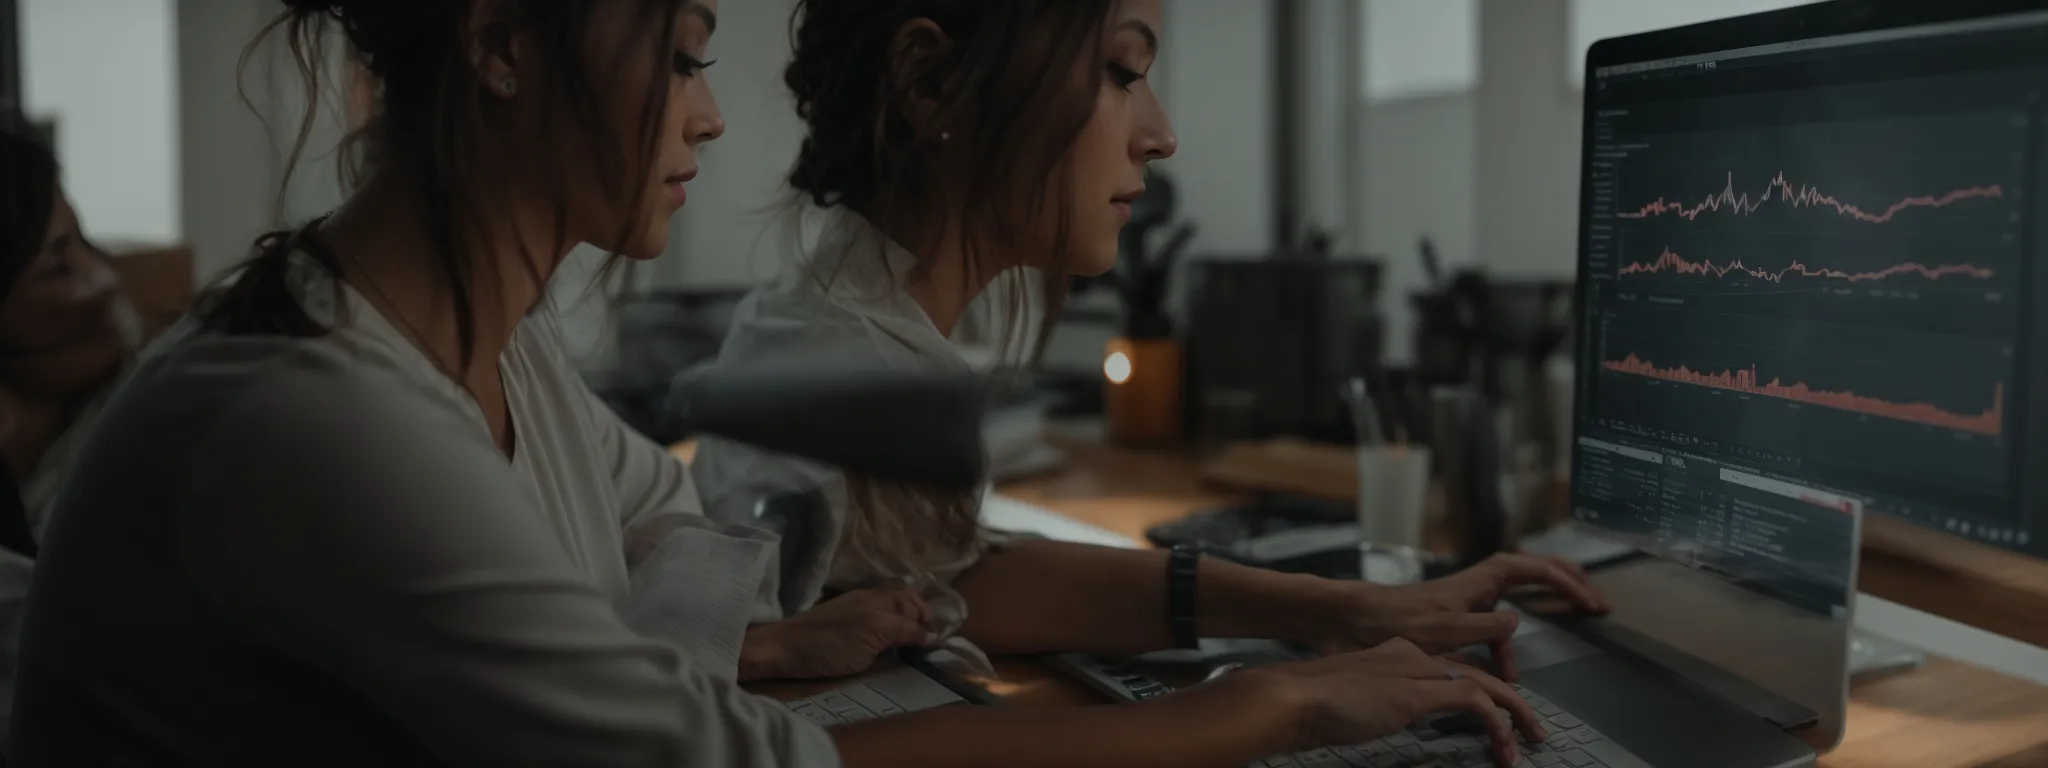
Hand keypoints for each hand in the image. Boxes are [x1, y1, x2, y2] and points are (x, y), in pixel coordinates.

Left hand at [739, 586, 934, 680]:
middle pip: (904, 596)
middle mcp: (870, 597)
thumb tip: (930, 634)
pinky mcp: (842, 611)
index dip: (929, 623)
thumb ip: (901, 634)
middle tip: (928, 635)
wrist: (782, 647)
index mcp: (879, 603)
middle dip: (921, 612)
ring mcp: (854, 602)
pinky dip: (889, 612)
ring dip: (905, 611)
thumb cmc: (828, 647)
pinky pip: (875, 604)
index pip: (914, 607)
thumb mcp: (870, 644)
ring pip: (890, 597)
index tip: (936, 641)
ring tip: (911, 633)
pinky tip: (886, 628)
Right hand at [1238, 638, 1545, 765]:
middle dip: (1510, 703)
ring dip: (1515, 715)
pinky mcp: (1420, 692)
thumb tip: (1387, 716)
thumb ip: (1377, 703)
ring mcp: (1418, 671)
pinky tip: (1503, 744)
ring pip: (1486, 686)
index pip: (1452, 669)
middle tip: (1530, 730)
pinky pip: (1476, 703)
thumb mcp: (1353, 703)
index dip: (1480, 693)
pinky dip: (1497, 723)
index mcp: (1396, 654)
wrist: (1292, 697)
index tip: (1494, 719)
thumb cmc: (1309, 705)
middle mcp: (1413, 656)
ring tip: (1530, 742)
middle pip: (1477, 675)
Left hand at [1304, 553, 1609, 679]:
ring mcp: (1460, 602)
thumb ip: (1480, 628)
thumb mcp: (1440, 630)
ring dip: (1536, 616)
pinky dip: (1501, 646)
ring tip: (1550, 642)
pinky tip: (1502, 672)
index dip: (1563, 579)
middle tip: (1594, 600)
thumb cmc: (1386, 621)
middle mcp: (1471, 587)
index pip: (1530, 569)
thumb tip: (1517, 623)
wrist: (1343, 620)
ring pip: (1511, 600)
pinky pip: (1488, 627)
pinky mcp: (1447, 621)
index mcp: (1474, 583)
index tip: (1588, 598)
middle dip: (1564, 582)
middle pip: (1529, 573)